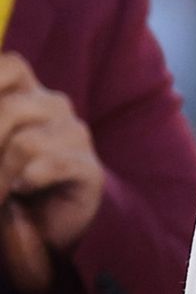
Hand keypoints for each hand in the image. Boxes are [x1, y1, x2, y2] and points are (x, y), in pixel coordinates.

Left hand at [0, 54, 104, 291]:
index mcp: (27, 96)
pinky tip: (22, 190)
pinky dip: (27, 181)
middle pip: (10, 108)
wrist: (48, 227)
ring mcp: (75, 137)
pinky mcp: (89, 170)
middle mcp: (54, 108)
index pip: (11, 66)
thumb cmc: (8, 184)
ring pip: (25, 143)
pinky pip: (52, 167)